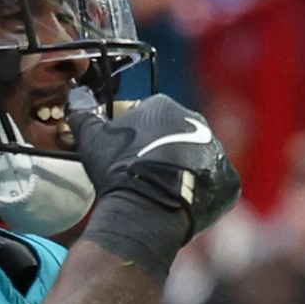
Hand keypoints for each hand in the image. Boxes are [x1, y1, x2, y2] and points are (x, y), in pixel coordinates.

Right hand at [69, 95, 240, 243]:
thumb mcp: (91, 138)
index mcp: (164, 106)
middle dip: (158, 153)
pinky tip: (179, 203)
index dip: (131, 137)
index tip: (122, 155)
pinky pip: (213, 184)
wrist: (146, 208)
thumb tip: (76, 95)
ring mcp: (216, 150)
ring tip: (160, 192)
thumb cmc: (117, 169)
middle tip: (141, 175)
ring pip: (194, 159)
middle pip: (173, 136)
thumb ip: (83, 112)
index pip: (146, 117)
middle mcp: (196, 122)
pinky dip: (199, 193)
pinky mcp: (228, 179)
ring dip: (180, 172)